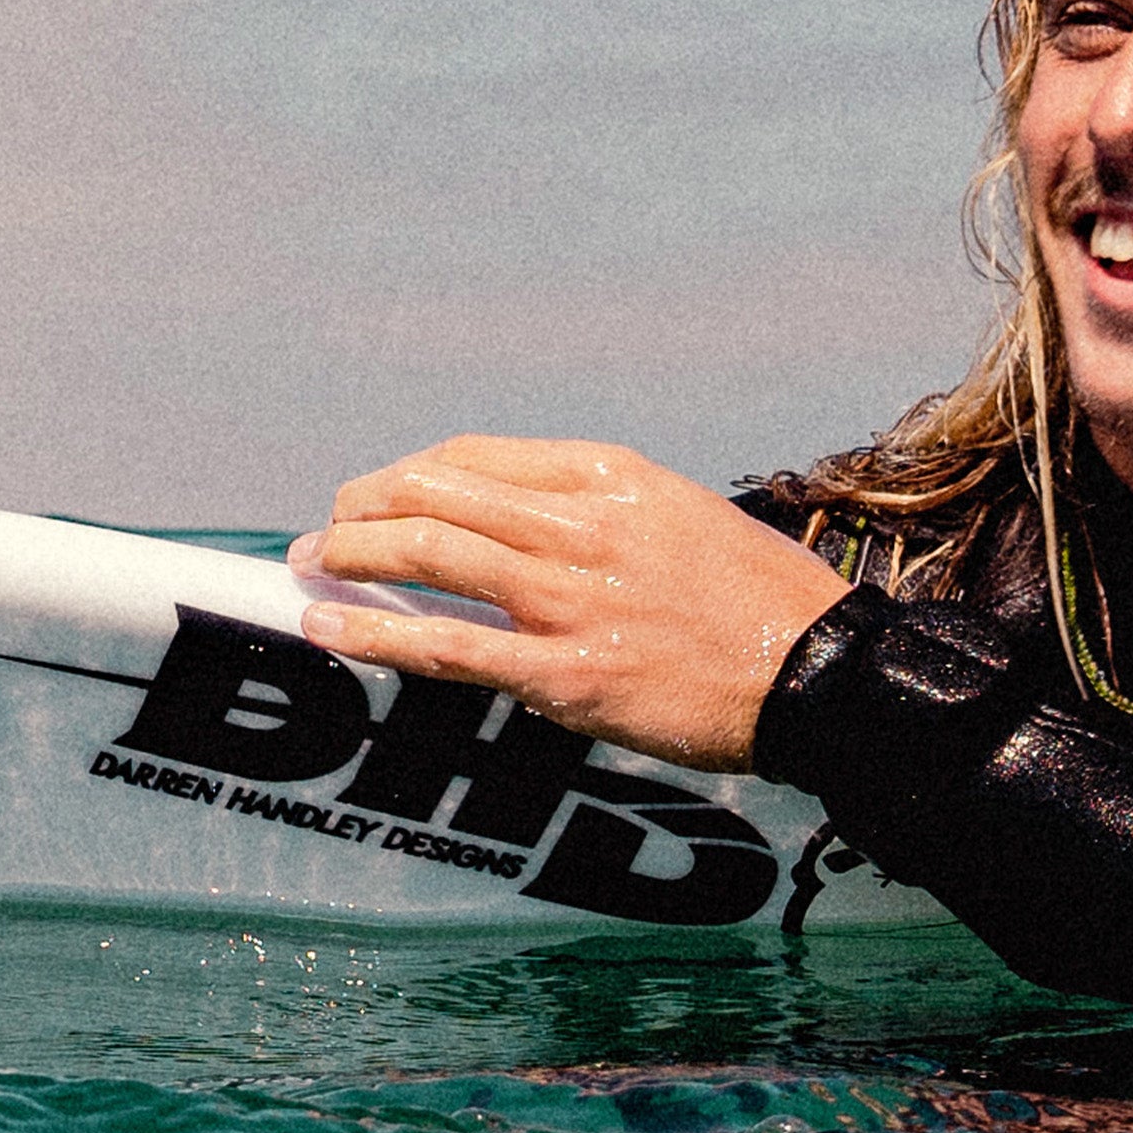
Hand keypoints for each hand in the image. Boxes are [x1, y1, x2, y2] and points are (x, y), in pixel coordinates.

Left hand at [290, 436, 850, 773]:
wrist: (819, 673)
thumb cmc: (760, 602)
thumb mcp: (684, 517)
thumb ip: (602, 515)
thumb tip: (519, 530)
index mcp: (611, 477)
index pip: (474, 457)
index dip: (407, 474)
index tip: (380, 494)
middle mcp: (581, 526)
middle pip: (433, 494)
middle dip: (361, 506)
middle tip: (327, 530)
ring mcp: (569, 600)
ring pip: (426, 554)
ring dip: (349, 556)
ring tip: (313, 569)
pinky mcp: (565, 675)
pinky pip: (445, 646)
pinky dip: (374, 633)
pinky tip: (332, 629)